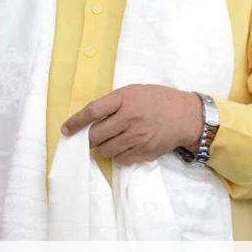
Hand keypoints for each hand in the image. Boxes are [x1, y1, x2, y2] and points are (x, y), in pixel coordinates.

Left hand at [62, 85, 202, 165]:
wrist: (185, 116)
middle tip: (92, 137)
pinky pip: (120, 159)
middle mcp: (129, 118)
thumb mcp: (134, 92)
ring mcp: (137, 137)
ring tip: (111, 140)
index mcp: (124, 99)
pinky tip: (124, 146)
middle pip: (95, 135)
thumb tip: (88, 119)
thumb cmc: (156, 100)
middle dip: (89, 139)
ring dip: (103, 147)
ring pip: (105, 150)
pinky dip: (117, 155)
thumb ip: (112, 103)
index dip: (75, 122)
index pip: (92, 111)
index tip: (65, 130)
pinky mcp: (144, 151)